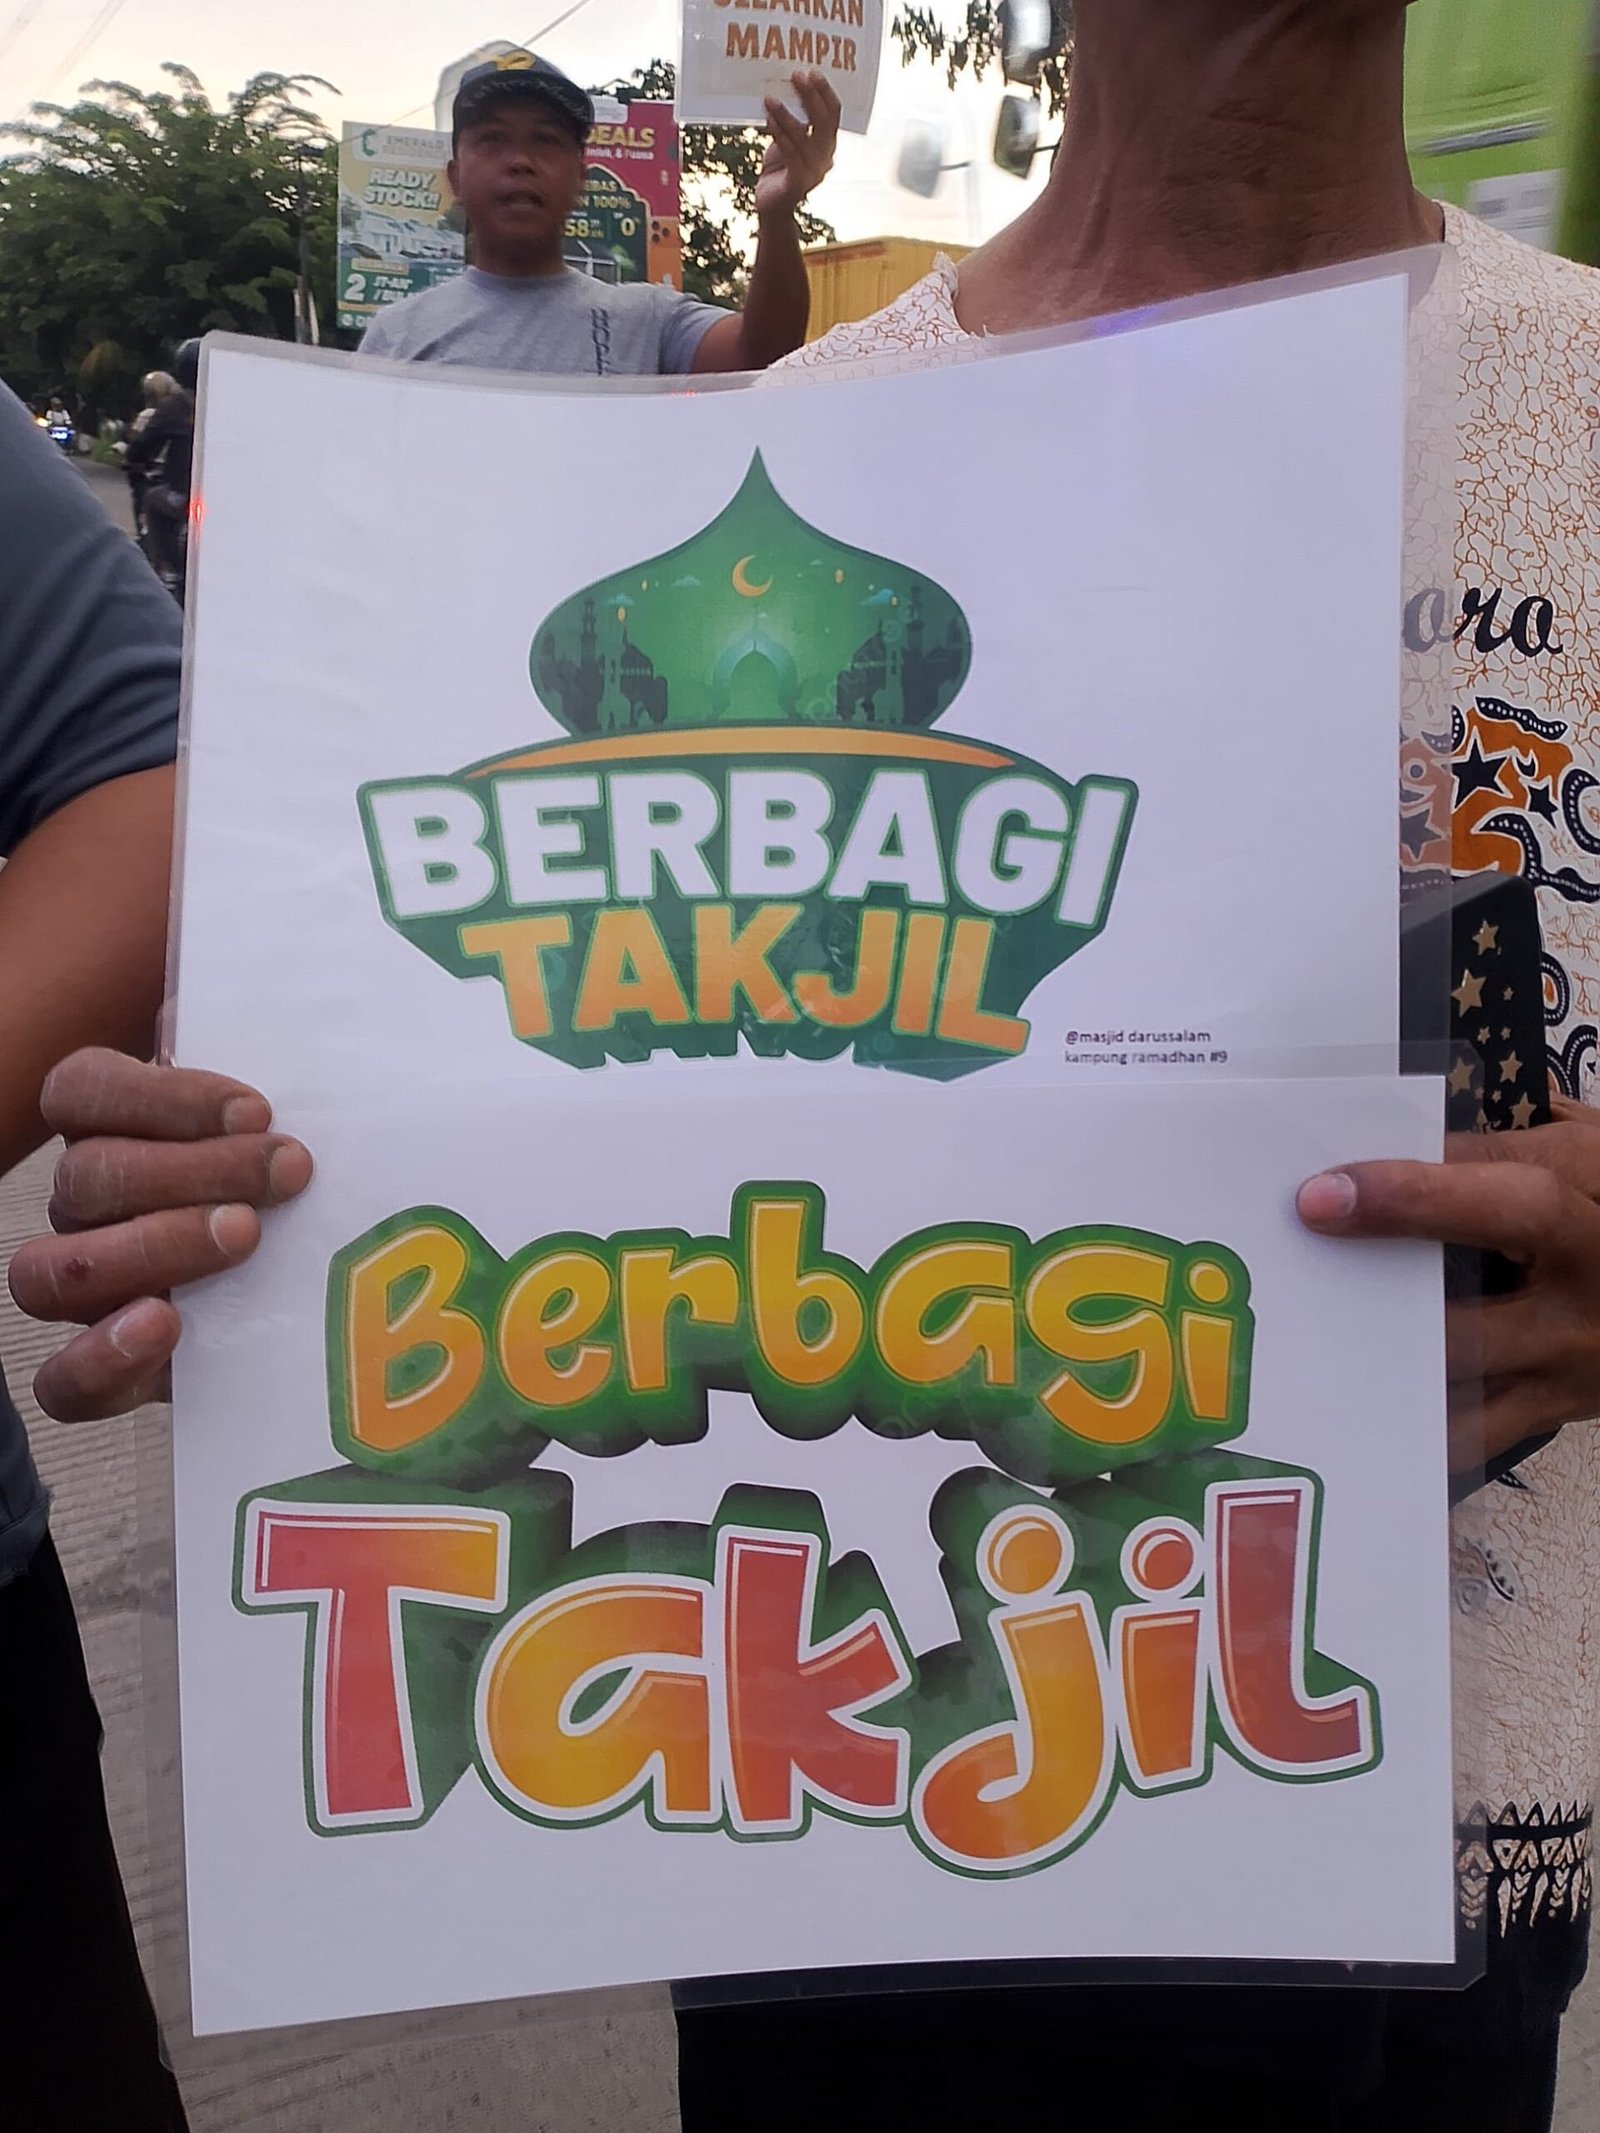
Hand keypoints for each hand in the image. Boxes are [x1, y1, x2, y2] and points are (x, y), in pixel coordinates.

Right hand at [8, 1049, 312, 1422]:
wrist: (319, 1270)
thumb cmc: (289, 1166)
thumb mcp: (288, 1110)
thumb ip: (267, 1056)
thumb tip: (260, 1014)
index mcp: (105, 1124)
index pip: (82, 1090)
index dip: (160, 1096)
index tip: (259, 1108)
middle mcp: (81, 1201)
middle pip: (88, 1176)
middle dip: (194, 1171)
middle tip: (286, 1172)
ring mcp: (83, 1285)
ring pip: (54, 1271)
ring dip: (151, 1248)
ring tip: (244, 1238)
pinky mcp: (107, 1368)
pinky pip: (61, 1381)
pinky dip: (100, 1357)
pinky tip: (166, 1327)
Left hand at [756, 69, 839, 216]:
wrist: (771, 205)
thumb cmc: (779, 168)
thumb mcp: (788, 138)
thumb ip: (793, 119)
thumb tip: (783, 86)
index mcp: (827, 143)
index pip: (833, 113)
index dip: (825, 91)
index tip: (812, 71)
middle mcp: (825, 157)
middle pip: (823, 122)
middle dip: (810, 96)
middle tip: (796, 75)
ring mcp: (814, 172)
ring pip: (804, 137)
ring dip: (786, 114)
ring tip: (769, 97)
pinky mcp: (798, 184)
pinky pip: (790, 154)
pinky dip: (779, 135)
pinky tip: (768, 120)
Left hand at [1297, 1099, 1599, 1473]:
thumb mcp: (1585, 1154)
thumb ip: (1499, 1149)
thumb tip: (1395, 1136)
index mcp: (1590, 1223)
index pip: (1509, 1205)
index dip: (1413, 1197)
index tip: (1322, 1194)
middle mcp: (1583, 1307)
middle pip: (1470, 1320)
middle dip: (1377, 1306)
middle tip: (1293, 1284)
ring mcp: (1568, 1370)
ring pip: (1461, 1387)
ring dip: (1384, 1372)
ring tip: (1302, 1354)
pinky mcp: (1552, 1412)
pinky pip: (1474, 1434)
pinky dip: (1414, 1427)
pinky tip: (1351, 1417)